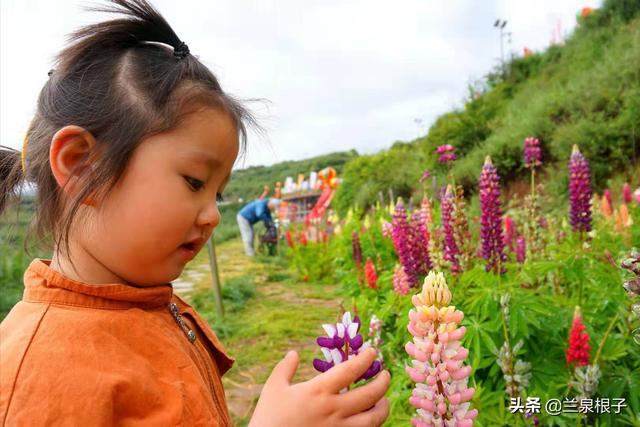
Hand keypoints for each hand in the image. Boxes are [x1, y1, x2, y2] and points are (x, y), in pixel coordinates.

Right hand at [248, 348, 389, 426]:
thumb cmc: (268, 417)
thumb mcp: (273, 388)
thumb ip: (285, 368)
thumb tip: (294, 353)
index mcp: (318, 391)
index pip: (350, 370)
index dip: (365, 359)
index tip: (373, 352)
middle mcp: (333, 409)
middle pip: (370, 394)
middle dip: (383, 382)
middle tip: (386, 374)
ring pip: (373, 419)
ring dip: (383, 407)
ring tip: (384, 400)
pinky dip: (372, 426)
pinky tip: (370, 419)